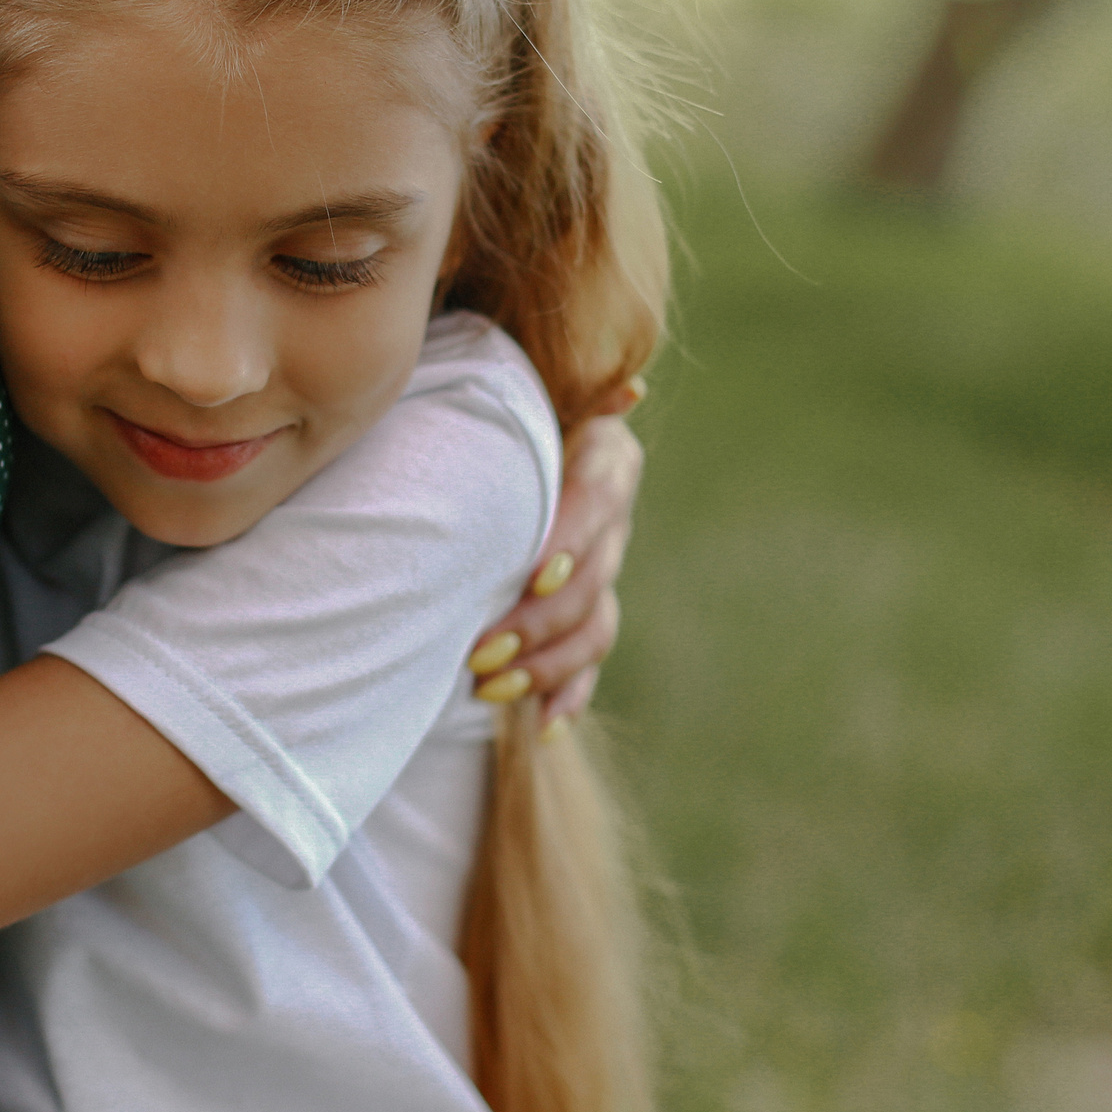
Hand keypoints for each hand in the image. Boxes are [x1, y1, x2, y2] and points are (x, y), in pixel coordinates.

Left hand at [468, 394, 645, 728]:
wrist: (497, 441)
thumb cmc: (499, 407)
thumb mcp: (525, 386)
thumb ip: (568, 388)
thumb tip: (632, 390)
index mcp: (604, 459)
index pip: (600, 502)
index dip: (572, 540)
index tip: (535, 575)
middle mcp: (612, 520)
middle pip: (595, 580)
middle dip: (538, 623)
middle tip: (478, 652)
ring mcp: (604, 570)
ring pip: (595, 628)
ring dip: (546, 666)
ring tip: (489, 688)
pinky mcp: (586, 612)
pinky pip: (588, 661)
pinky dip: (569, 694)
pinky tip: (543, 724)